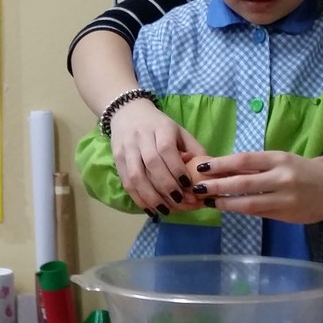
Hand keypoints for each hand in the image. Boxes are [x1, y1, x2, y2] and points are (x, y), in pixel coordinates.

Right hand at [108, 98, 209, 214]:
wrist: (127, 112)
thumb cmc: (159, 126)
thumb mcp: (179, 131)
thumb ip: (194, 149)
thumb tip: (206, 172)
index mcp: (160, 128)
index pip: (166, 150)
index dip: (177, 169)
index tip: (188, 185)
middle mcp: (141, 137)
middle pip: (151, 164)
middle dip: (166, 186)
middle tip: (179, 201)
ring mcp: (126, 149)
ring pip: (136, 175)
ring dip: (151, 196)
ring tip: (164, 210)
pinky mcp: (117, 159)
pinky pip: (126, 181)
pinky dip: (138, 197)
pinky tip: (150, 208)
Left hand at [190, 151, 322, 224]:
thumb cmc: (309, 172)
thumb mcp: (286, 160)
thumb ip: (261, 165)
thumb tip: (227, 167)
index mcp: (280, 158)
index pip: (244, 159)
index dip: (221, 163)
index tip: (202, 166)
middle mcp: (282, 177)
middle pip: (242, 182)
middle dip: (216, 185)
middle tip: (196, 187)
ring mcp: (284, 198)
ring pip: (247, 202)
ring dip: (224, 202)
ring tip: (208, 201)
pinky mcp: (286, 215)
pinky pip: (258, 212)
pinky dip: (240, 210)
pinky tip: (227, 208)